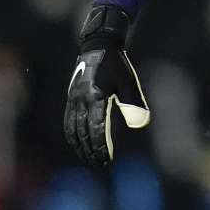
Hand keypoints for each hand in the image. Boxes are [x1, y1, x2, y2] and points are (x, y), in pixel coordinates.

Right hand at [64, 5, 150, 165]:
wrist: (98, 45)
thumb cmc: (117, 65)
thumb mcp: (129, 82)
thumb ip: (134, 103)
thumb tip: (140, 124)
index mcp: (96, 96)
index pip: (97, 128)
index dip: (101, 146)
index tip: (106, 159)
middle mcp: (81, 99)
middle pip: (83, 132)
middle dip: (90, 150)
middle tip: (99, 164)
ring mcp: (74, 98)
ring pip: (73, 128)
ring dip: (79, 145)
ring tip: (87, 157)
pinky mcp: (71, 97)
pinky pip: (68, 120)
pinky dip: (71, 134)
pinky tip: (77, 142)